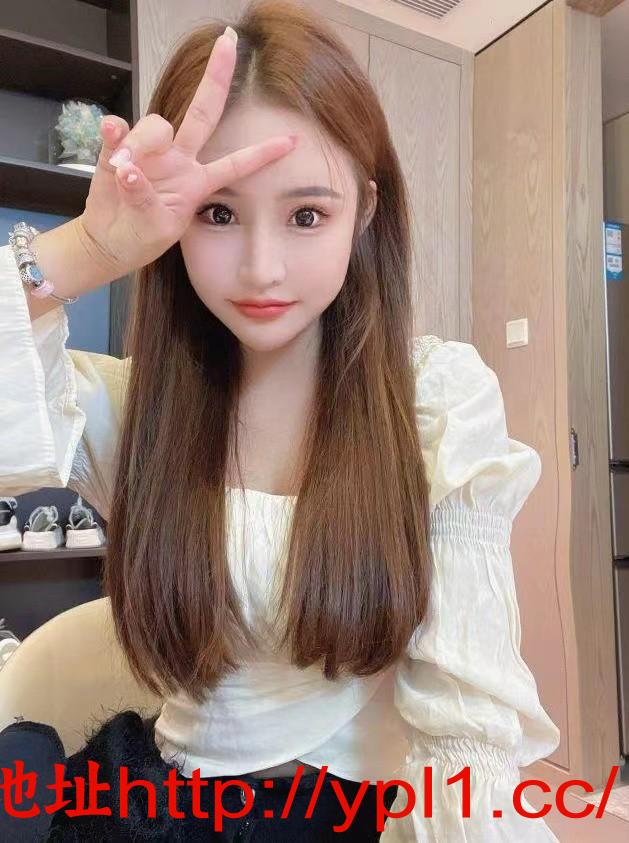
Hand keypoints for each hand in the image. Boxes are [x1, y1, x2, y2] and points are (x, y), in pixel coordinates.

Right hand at [79, 27, 297, 276]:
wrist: (109, 242)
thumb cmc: (140, 238)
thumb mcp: (155, 228)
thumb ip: (145, 198)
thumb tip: (129, 169)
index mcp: (198, 182)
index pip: (236, 165)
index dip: (263, 153)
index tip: (293, 141)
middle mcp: (179, 159)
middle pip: (202, 112)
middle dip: (216, 77)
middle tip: (229, 41)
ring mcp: (149, 151)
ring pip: (155, 125)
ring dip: (140, 144)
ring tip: (124, 171)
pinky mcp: (118, 147)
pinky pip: (118, 127)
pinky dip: (114, 131)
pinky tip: (111, 137)